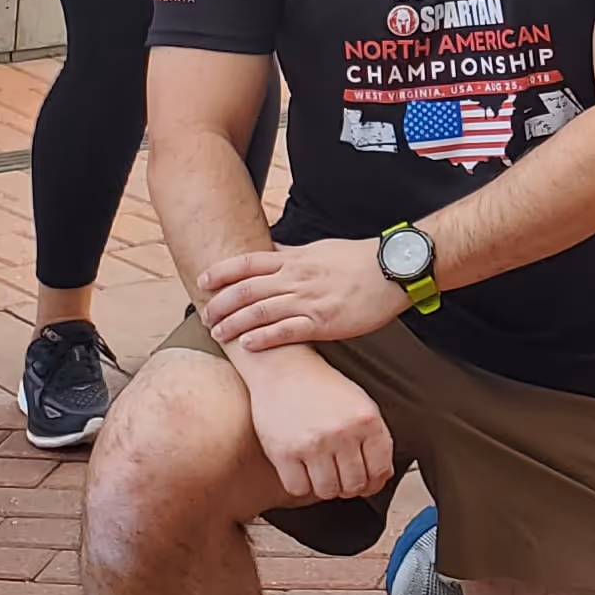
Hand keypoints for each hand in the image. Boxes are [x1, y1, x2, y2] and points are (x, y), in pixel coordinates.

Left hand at [202, 237, 404, 353]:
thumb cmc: (357, 259)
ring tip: (217, 334)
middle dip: (220, 303)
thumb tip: (270, 250)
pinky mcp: (323, 322)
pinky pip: (286, 331)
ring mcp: (308, 300)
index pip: (247, 263)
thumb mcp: (319, 249)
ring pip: (260, 311)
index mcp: (294, 260)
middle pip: (246, 289)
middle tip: (205, 316)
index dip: (221, 272)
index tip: (202, 281)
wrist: (392, 270)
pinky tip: (248, 345)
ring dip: (234, 323)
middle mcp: (296, 278)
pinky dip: (264, 338)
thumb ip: (292, 254)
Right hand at [243, 342, 394, 505]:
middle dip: (349, 485)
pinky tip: (301, 468)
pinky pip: (299, 489)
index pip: (380, 470)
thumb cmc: (321, 386)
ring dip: (325, 487)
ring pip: (328, 491)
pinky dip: (300, 484)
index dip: (373, 482)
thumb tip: (381, 477)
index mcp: (367, 420)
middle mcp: (342, 433)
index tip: (365, 481)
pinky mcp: (284, 452)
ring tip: (321, 470)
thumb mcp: (360, 403)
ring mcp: (313, 444)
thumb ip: (375, 438)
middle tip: (340, 475)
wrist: (283, 366)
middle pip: (354, 485)